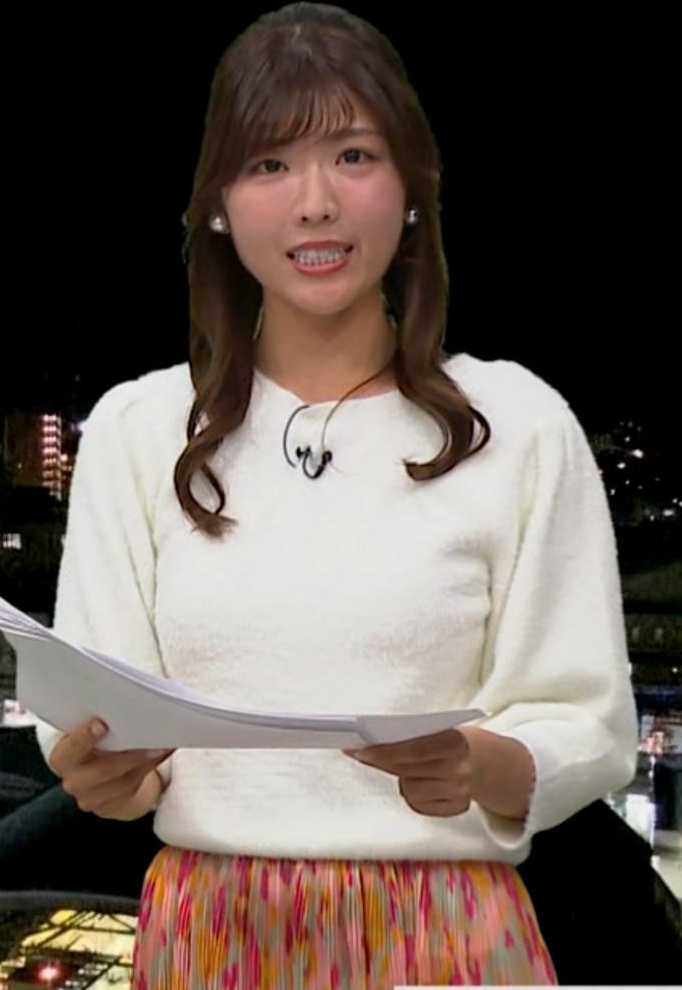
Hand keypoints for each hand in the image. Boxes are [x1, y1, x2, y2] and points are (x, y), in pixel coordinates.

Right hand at [48, 717, 173, 820]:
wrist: (96, 775)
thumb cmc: (94, 743)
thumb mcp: (89, 733)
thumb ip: (98, 721)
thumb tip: (127, 701)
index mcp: (63, 757)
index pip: (70, 749)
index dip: (84, 738)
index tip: (102, 723)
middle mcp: (72, 780)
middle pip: (103, 770)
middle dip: (128, 755)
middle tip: (148, 736)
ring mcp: (90, 798)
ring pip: (124, 781)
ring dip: (147, 761)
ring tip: (163, 744)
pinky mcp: (108, 808)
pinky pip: (134, 789)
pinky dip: (151, 769)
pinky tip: (162, 753)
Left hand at [343, 728, 472, 817]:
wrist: (479, 760)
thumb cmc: (446, 740)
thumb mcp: (435, 729)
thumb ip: (409, 735)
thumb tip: (367, 743)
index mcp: (455, 742)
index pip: (413, 749)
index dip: (385, 751)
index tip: (360, 750)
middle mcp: (460, 769)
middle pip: (408, 770)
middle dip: (382, 761)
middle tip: (361, 754)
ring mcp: (459, 792)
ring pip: (410, 791)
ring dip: (402, 780)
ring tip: (407, 769)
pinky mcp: (456, 809)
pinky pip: (419, 805)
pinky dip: (413, 794)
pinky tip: (420, 783)